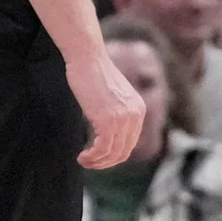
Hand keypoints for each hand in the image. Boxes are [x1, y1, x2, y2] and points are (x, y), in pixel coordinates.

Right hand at [66, 47, 144, 168]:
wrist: (87, 57)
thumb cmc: (93, 72)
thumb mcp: (112, 94)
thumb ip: (116, 110)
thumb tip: (106, 126)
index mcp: (139, 110)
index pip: (130, 143)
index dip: (114, 154)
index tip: (98, 156)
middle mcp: (135, 116)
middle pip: (124, 151)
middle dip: (106, 162)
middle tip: (89, 163)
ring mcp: (123, 119)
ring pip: (113, 153)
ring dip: (97, 162)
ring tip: (83, 161)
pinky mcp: (108, 121)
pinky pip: (103, 149)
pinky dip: (93, 157)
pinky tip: (82, 156)